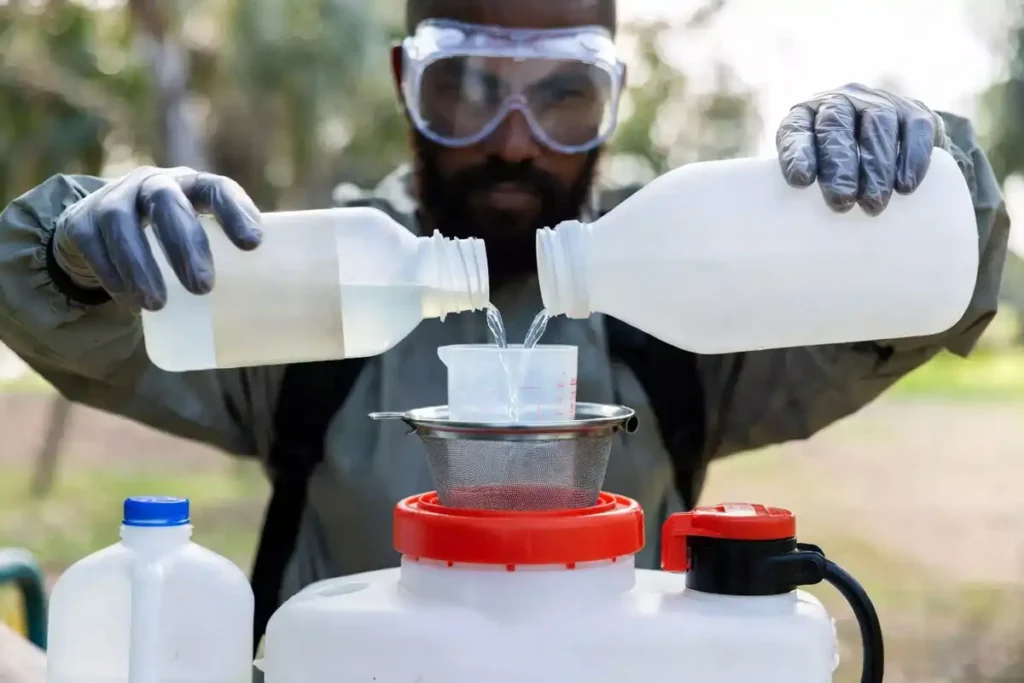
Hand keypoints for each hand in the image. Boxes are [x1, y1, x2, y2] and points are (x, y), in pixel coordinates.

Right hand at [53, 167, 262, 310]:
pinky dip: (111, 274)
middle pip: (167, 203)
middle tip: (203, 287)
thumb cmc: (171, 239)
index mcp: (193, 187)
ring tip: (158, 306)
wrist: (101, 230)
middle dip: (185, 244)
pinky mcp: (80, 221)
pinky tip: (130, 302)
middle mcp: (153, 184)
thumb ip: (231, 262)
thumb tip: (273, 313)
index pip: (218, 189)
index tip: (253, 244)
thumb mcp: (201, 238)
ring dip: (142, 266)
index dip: (234, 211)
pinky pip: (93, 243)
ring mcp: (114, 199)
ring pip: (123, 224)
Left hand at [775, 83, 948, 215]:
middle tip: (842, 202)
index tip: (800, 182)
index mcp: (803, 118)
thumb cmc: (835, 178)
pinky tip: (906, 185)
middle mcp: (839, 102)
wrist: (887, 147)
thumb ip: (801, 205)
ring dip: (876, 166)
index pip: (795, 130)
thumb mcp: (813, 182)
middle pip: (836, 126)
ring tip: (873, 204)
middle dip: (839, 165)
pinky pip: (916, 128)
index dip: (797, 152)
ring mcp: (878, 102)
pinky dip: (913, 157)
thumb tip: (800, 254)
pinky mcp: (915, 111)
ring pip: (877, 124)